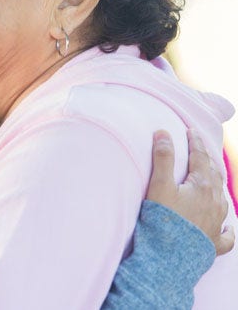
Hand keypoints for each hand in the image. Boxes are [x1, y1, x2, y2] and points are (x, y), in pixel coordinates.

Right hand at [146, 128, 234, 254]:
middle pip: (214, 176)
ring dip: (217, 187)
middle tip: (201, 151)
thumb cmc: (163, 220)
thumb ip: (162, 158)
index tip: (191, 130)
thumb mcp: (159, 185)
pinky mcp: (214, 244)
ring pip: (222, 200)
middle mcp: (215, 203)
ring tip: (212, 181)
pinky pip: (227, 235)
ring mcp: (217, 224)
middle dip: (207, 161)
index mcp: (202, 186)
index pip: (200, 157)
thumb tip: (163, 132)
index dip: (195, 142)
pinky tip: (228, 227)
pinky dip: (228, 228)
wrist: (169, 257)